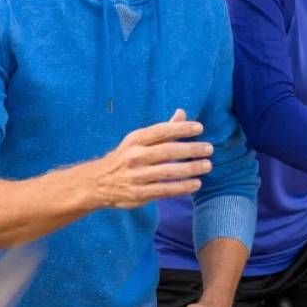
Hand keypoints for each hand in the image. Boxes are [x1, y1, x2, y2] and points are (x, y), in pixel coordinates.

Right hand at [90, 109, 212, 208]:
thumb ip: (162, 129)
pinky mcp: (139, 194)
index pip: (161, 131)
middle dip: (191, 149)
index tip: (199, 128)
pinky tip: (196, 184)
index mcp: (136, 140)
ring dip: (190, 169)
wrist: (98, 182)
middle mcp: (136, 156)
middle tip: (209, 149)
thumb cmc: (124, 158)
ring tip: (207, 166)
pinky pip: (165, 190)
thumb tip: (182, 113)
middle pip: (168, 151)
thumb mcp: (137, 140)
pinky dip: (182, 187)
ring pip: (169, 172)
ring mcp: (137, 176)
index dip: (181, 128)